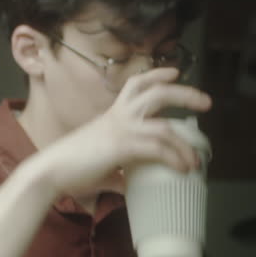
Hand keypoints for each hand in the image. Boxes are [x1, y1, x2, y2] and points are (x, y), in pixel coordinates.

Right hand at [33, 67, 211, 196]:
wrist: (49, 172)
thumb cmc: (71, 169)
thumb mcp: (101, 165)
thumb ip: (117, 171)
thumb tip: (125, 184)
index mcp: (113, 114)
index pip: (137, 83)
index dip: (158, 75)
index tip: (176, 73)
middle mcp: (119, 116)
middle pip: (157, 93)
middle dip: (185, 94)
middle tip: (206, 102)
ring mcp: (120, 129)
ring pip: (164, 125)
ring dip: (185, 144)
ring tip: (196, 159)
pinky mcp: (121, 147)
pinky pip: (157, 149)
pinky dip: (174, 159)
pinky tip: (182, 169)